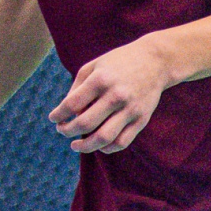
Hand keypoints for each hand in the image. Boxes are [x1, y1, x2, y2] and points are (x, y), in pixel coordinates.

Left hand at [50, 37, 174, 153]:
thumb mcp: (94, 66)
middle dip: (68, 131)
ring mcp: (130, 109)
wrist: (156, 61)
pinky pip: (122, 141)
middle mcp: (116, 95)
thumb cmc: (119, 63)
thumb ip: (78, 87)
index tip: (53, 119)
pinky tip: (98, 145)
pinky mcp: (142, 119)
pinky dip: (107, 148)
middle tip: (62, 130)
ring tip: (75, 145)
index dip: (58, 115)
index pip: (72, 105)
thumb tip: (67, 114)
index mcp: (100, 80)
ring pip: (103, 138)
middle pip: (85, 124)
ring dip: (85, 146)